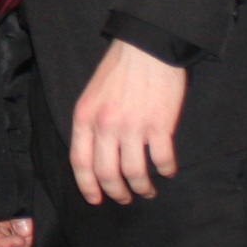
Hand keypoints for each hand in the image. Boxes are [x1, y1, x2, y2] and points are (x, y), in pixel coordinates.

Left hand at [70, 38, 185, 204]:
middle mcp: (105, 125)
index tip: (96, 199)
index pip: (80, 161)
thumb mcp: (92, 95)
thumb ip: (91, 123)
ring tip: (147, 190)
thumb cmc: (119, 70)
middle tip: (125, 198)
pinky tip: (167, 170)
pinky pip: (162, 160)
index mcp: (85, 116)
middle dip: (116, 192)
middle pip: (106, 173)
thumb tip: (95, 155)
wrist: (145, 48)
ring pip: (134, 173)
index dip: (87, 185)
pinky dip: (165, 170)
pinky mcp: (159, 126)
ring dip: (142, 187)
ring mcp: (132, 126)